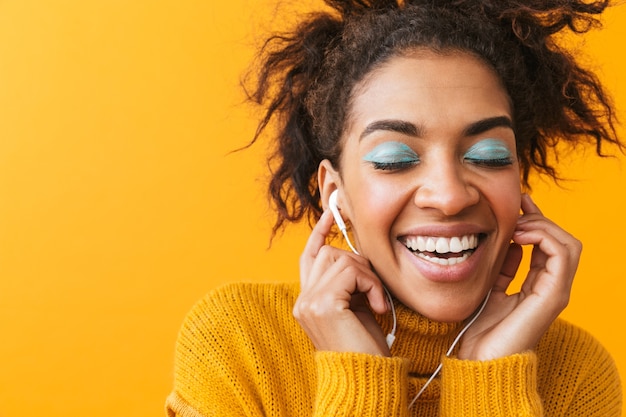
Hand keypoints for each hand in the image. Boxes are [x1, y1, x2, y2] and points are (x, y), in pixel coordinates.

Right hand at [293, 209, 390, 355]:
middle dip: (359, 264)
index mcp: (307, 301)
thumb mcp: (354, 308)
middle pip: (329, 253)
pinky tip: (378, 307)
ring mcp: (309, 301)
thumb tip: (355, 257)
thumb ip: (347, 284)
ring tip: (377, 302)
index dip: (319, 233)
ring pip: (342, 259)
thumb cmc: (364, 347)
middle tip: (374, 291)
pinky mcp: (323, 303)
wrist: (365, 378)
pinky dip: (372, 285)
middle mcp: (303, 300)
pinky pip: (352, 272)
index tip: (331, 213)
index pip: (309, 257)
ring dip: (368, 277)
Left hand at [458, 194, 581, 360]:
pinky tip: (521, 235)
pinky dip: (544, 236)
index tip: (518, 203)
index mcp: (538, 285)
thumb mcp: (491, 287)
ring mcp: (555, 291)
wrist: (480, 359)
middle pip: (561, 239)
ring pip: (568, 243)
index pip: (547, 245)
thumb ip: (503, 267)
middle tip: (517, 211)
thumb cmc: (481, 329)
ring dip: (543, 226)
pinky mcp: (553, 295)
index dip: (535, 221)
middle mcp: (551, 287)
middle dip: (540, 218)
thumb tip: (510, 243)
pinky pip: (562, 254)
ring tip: (518, 225)